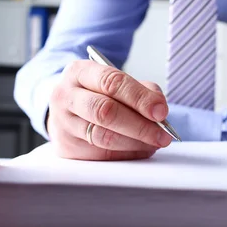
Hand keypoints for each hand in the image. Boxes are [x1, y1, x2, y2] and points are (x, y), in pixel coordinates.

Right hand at [46, 60, 171, 159]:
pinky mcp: (66, 147)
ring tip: (155, 143)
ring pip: (103, 136)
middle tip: (163, 134)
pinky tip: (141, 149)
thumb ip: (141, 90)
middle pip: (105, 111)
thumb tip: (160, 112)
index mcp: (79, 72)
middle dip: (140, 125)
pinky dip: (127, 154)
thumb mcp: (115, 82)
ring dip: (136, 142)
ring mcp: (63, 123)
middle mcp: (65, 96)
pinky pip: (102, 154)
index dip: (139, 98)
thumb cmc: (97, 93)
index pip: (111, 82)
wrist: (65, 110)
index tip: (161, 112)